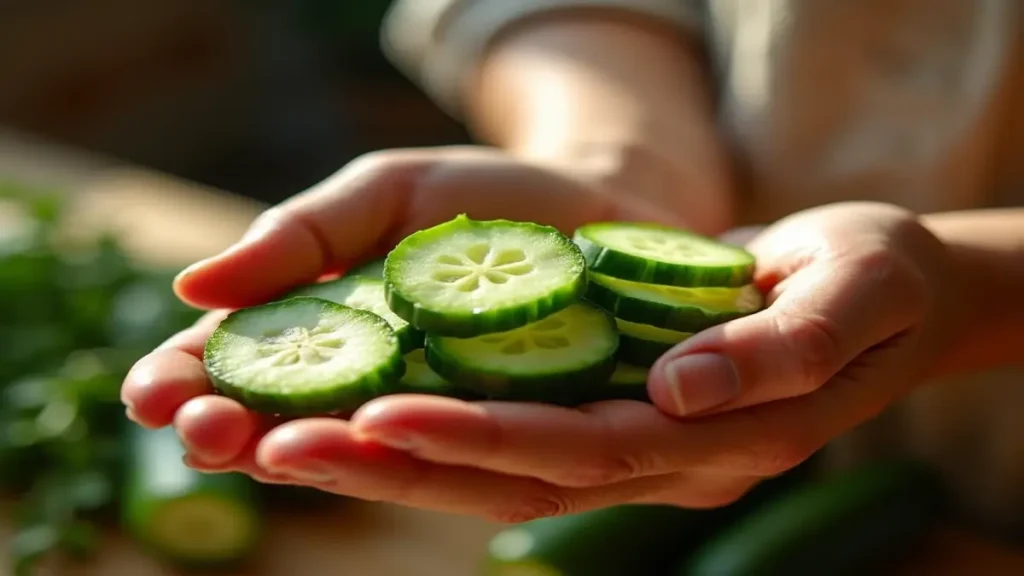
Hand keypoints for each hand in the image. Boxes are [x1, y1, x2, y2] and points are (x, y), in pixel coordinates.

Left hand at [123, 160, 953, 522]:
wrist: (877, 288)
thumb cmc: (874, 275)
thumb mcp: (861, 285)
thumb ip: (784, 348)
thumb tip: (679, 392)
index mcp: (724, 438)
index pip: (583, 450)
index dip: (480, 438)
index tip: (378, 414)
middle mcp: (667, 460)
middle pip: (516, 480)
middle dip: (399, 467)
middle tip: (280, 445)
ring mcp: (638, 446)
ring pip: (499, 473)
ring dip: (394, 462)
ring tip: (286, 440)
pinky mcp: (614, 416)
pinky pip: (513, 441)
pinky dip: (435, 436)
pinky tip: (359, 417)